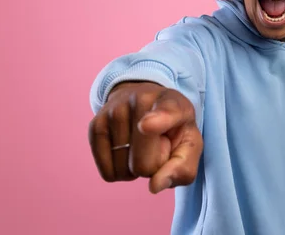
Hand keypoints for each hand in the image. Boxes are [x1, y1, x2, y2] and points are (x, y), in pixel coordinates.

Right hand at [88, 82, 202, 193]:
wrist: (144, 99)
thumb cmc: (172, 127)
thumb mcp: (190, 143)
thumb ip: (183, 168)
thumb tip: (155, 186)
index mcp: (172, 103)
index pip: (166, 112)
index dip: (157, 121)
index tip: (146, 126)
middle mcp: (140, 101)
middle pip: (143, 165)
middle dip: (153, 166)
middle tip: (157, 145)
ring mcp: (114, 112)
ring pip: (124, 171)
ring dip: (134, 167)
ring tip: (141, 144)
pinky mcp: (95, 126)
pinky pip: (108, 173)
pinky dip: (119, 171)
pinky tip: (126, 149)